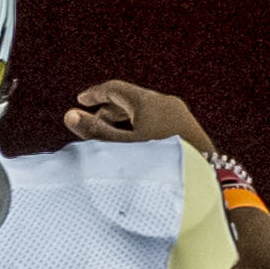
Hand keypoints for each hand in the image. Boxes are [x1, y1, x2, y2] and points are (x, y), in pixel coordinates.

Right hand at [65, 80, 215, 155]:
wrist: (199, 179)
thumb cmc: (156, 164)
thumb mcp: (121, 148)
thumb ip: (95, 132)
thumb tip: (70, 116)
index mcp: (147, 102)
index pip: (115, 89)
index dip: (95, 94)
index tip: (80, 100)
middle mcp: (165, 103)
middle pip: (131, 99)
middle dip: (108, 109)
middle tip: (92, 122)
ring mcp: (178, 115)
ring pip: (144, 110)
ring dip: (124, 120)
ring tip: (110, 135)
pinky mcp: (186, 129)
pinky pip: (156, 120)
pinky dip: (139, 126)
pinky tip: (134, 145)